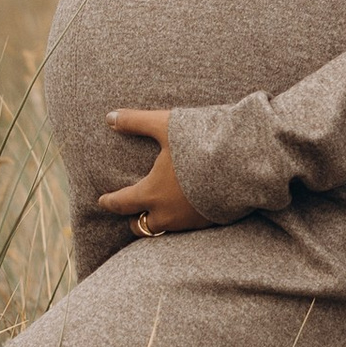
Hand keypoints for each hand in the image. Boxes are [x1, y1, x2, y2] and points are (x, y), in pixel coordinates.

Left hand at [101, 110, 207, 235]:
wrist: (243, 164)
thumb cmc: (200, 144)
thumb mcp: (165, 125)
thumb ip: (136, 122)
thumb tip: (109, 117)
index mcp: (152, 193)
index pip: (122, 203)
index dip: (109, 202)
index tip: (102, 201)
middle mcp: (168, 213)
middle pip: (142, 226)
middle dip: (134, 219)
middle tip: (132, 212)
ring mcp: (190, 222)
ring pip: (165, 229)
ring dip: (158, 221)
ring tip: (159, 212)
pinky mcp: (211, 222)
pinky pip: (189, 228)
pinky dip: (182, 220)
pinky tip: (187, 209)